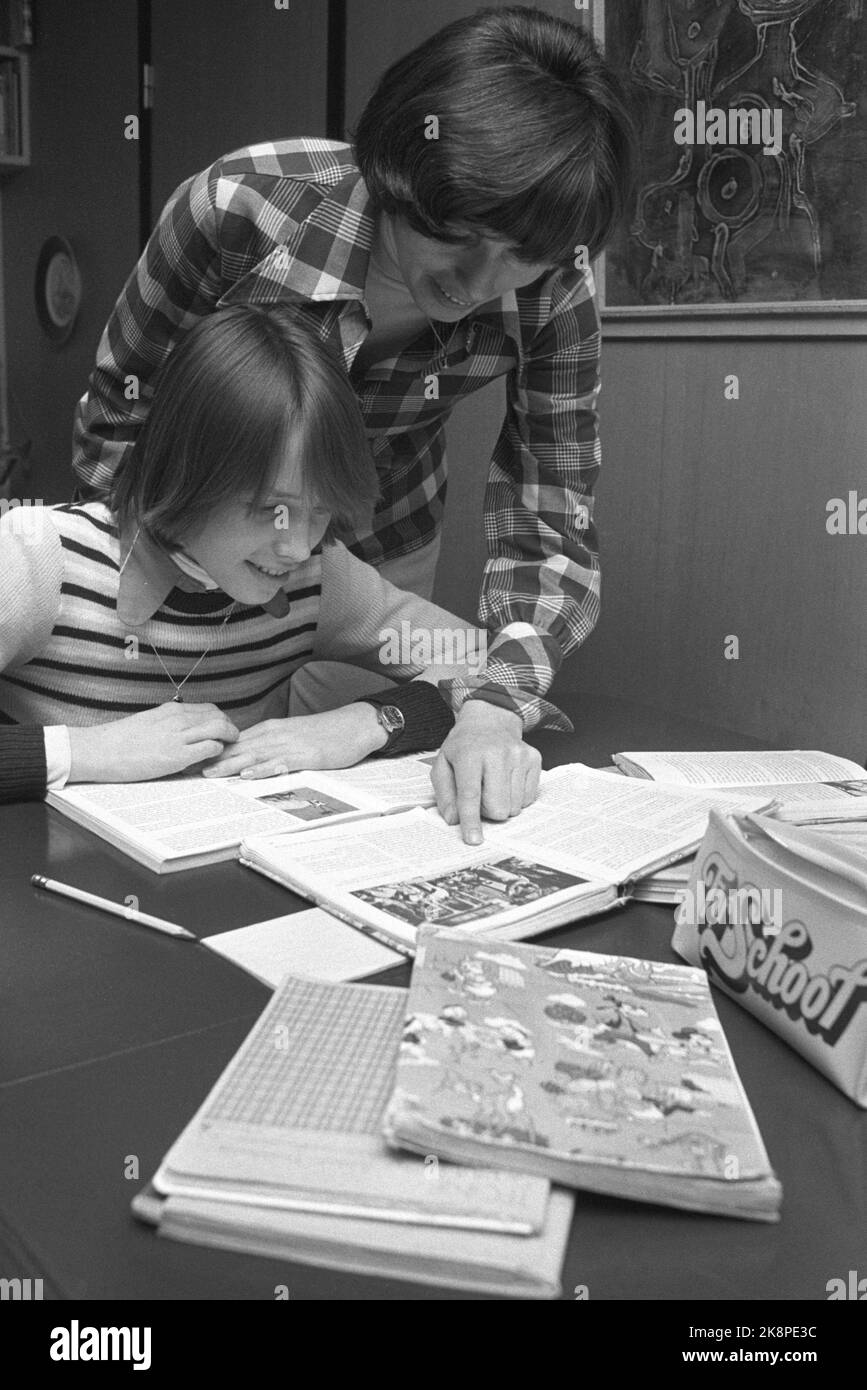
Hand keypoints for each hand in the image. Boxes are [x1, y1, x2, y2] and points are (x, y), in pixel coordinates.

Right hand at [68, 704, 239, 782]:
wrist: (100, 750)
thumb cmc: (120, 740)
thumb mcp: (149, 722)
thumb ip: (169, 723)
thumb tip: (183, 731)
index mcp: (171, 710)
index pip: (209, 709)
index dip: (220, 720)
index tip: (222, 730)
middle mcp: (178, 719)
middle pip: (219, 717)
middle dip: (230, 729)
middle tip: (230, 741)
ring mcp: (179, 736)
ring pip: (220, 729)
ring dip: (228, 739)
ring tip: (227, 750)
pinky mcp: (177, 755)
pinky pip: (210, 748)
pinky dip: (216, 754)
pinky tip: (210, 761)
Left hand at [201, 704, 386, 777]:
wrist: (355, 725)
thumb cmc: (327, 734)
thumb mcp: (294, 737)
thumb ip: (272, 746)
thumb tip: (250, 759)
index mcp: (271, 730)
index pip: (236, 741)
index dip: (213, 751)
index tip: (192, 760)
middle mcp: (276, 735)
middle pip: (239, 748)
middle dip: (213, 759)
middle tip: (188, 769)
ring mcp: (290, 744)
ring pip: (254, 754)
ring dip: (230, 764)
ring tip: (208, 774)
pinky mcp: (305, 755)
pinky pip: (279, 763)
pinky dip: (262, 768)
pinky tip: (248, 774)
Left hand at [430, 700, 541, 844]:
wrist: (490, 721)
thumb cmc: (464, 746)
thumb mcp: (443, 764)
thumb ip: (444, 793)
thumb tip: (454, 819)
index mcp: (470, 754)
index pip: (471, 794)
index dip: (471, 820)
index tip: (473, 839)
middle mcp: (498, 753)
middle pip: (498, 807)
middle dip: (487, 811)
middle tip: (480, 796)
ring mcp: (519, 756)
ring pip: (514, 807)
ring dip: (501, 804)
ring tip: (493, 785)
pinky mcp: (534, 759)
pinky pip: (528, 798)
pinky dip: (515, 798)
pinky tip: (507, 781)